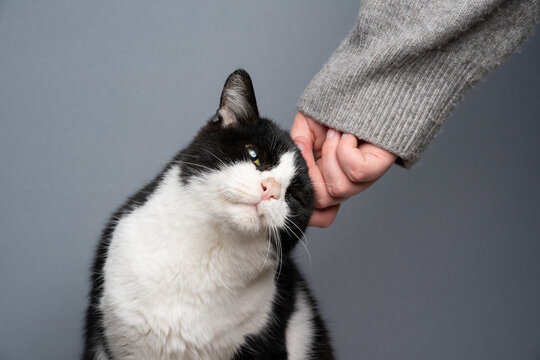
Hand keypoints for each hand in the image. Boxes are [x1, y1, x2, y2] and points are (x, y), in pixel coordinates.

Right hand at [291, 112, 396, 226]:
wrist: (366, 86)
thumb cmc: (338, 107)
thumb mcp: (306, 127)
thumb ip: (296, 148)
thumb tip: (295, 166)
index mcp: (325, 177)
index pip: (319, 214)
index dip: (306, 211)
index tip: (294, 185)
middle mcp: (345, 181)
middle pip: (323, 202)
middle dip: (313, 171)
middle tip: (320, 142)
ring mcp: (363, 177)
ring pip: (339, 188)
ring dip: (330, 155)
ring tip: (336, 133)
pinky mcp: (379, 165)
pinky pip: (357, 172)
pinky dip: (345, 150)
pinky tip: (348, 136)